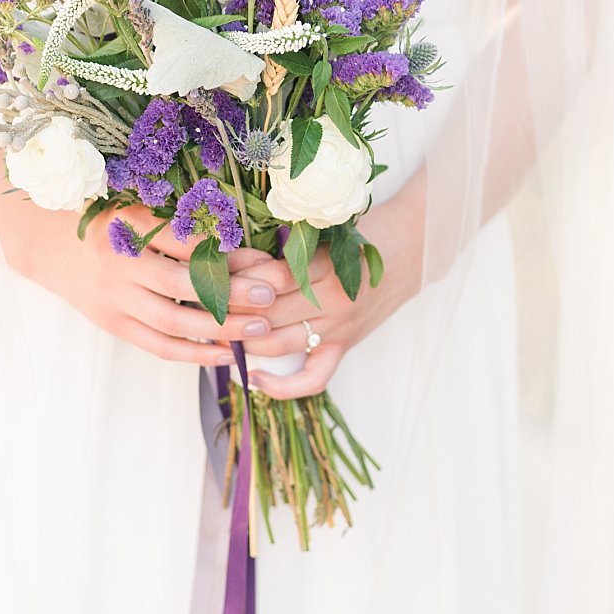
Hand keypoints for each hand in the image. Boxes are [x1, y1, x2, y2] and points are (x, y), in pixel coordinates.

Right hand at [15, 205, 281, 365]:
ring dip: (220, 327)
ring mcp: (115, 299)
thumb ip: (186, 226)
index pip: (188, 243)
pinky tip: (226, 354)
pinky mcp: (114, 324)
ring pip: (173, 321)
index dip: (228, 253)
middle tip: (269, 295)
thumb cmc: (112, 224)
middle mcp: (121, 264)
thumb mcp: (144, 210)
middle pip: (182, 284)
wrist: (52, 247)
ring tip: (260, 329)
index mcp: (130, 226)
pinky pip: (158, 345)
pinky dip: (194, 353)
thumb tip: (247, 248)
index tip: (266, 261)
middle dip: (230, 292)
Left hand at [228, 200, 421, 399]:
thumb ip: (289, 242)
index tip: (208, 278)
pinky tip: (255, 380)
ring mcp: (340, 325)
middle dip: (229, 313)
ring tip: (216, 334)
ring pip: (278, 344)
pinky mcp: (346, 344)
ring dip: (243, 342)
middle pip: (266, 313)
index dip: (234, 282)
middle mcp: (332, 299)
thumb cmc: (366, 230)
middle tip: (199, 309)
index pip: (268, 279)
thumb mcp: (329, 226)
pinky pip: (313, 378)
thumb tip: (234, 254)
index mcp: (326, 263)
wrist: (414, 248)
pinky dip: (282, 387)